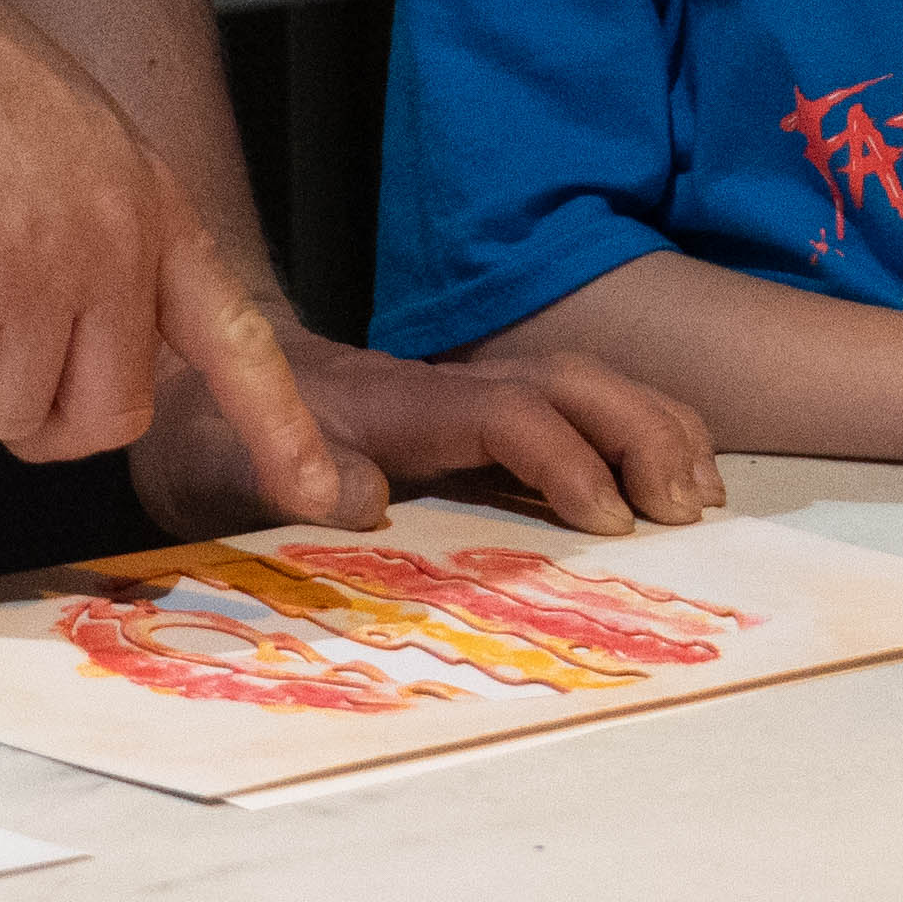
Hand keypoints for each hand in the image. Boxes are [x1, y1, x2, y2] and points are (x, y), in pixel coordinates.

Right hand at [0, 0, 347, 519]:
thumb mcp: (80, 154)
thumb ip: (108, 250)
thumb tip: (92, 363)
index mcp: (155, 209)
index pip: (238, 336)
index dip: (279, 425)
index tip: (320, 495)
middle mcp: (116, 244)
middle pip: (106, 420)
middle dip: (37, 416)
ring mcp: (46, 267)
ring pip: (10, 415)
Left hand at [136, 331, 727, 540]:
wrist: (203, 387)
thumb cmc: (219, 438)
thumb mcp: (229, 464)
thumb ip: (295, 475)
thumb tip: (364, 498)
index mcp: (399, 405)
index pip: (508, 413)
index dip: (565, 460)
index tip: (608, 522)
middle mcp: (448, 387)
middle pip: (570, 379)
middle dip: (640, 434)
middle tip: (684, 513)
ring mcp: (468, 393)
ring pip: (584, 382)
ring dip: (652, 427)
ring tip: (700, 497)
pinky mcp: (478, 414)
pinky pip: (575, 404)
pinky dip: (637, 428)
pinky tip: (670, 478)